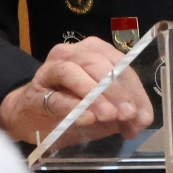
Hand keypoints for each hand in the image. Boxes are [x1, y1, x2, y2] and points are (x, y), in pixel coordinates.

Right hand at [0, 36, 154, 145]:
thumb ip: (123, 113)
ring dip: (95, 96)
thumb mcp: (103, 110)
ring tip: (109, 116)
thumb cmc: (72, 106)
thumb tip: (141, 120)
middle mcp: (72, 53)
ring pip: (75, 73)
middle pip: (98, 65)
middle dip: (116, 91)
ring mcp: (51, 69)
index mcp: (94, 51)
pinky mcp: (36, 91)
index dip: (134, 90)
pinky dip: (73, 107)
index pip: (120, 65)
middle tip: (127, 114)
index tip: (142, 115)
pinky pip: (55, 95)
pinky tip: (87, 118)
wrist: (30, 114)